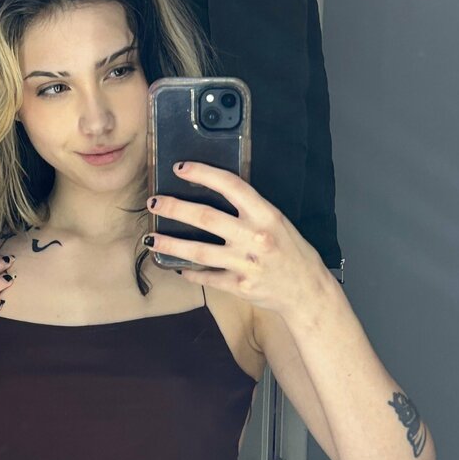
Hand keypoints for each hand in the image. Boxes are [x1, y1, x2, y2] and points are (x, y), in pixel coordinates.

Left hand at [145, 161, 328, 317]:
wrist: (307, 291)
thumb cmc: (293, 253)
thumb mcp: (278, 222)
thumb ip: (251, 210)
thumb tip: (218, 195)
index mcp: (267, 215)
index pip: (231, 186)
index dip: (203, 174)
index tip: (181, 168)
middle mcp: (254, 237)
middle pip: (205, 218)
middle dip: (175, 207)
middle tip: (154, 202)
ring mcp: (245, 263)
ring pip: (198, 251)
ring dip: (170, 243)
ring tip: (151, 238)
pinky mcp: (238, 286)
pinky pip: (207, 277)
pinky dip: (189, 272)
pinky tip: (176, 266)